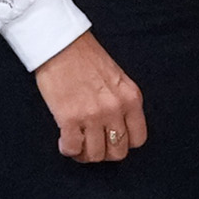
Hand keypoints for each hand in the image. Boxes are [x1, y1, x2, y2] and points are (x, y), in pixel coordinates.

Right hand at [33, 30, 148, 164]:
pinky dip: (68, 149)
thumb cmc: (85, 58)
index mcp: (131, 98)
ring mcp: (93, 115)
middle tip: (92, 144)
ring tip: (77, 143)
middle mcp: (115, 109)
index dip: (123, 143)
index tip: (111, 140)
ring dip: (84, 153)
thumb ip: (121, 103)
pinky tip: (64, 140)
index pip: (138, 139)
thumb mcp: (117, 79)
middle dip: (104, 152)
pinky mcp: (69, 118)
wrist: (60, 43)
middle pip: (118, 152)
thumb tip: (116, 129)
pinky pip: (73, 149)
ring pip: (95, 155)